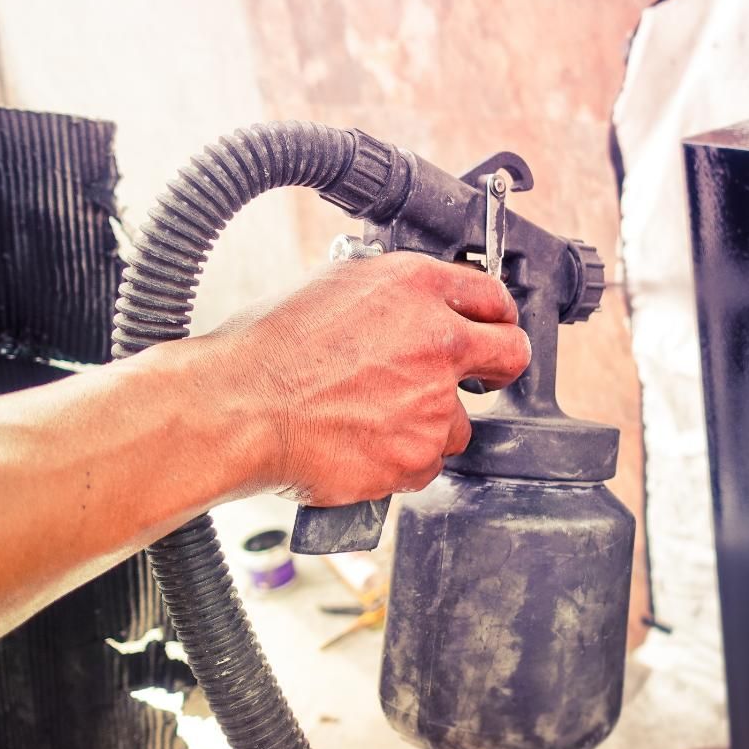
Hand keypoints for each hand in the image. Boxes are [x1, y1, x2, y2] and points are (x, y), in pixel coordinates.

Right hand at [199, 252, 529, 505]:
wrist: (238, 407)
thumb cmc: (267, 348)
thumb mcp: (333, 286)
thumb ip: (391, 297)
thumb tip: (411, 307)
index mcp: (415, 286)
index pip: (490, 294)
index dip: (494, 315)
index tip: (494, 327)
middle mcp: (437, 340)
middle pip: (510, 354)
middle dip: (498, 366)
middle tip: (479, 375)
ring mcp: (433, 402)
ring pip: (458, 421)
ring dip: (428, 423)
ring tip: (371, 419)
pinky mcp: (419, 454)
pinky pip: (427, 462)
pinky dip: (402, 460)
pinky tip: (361, 444)